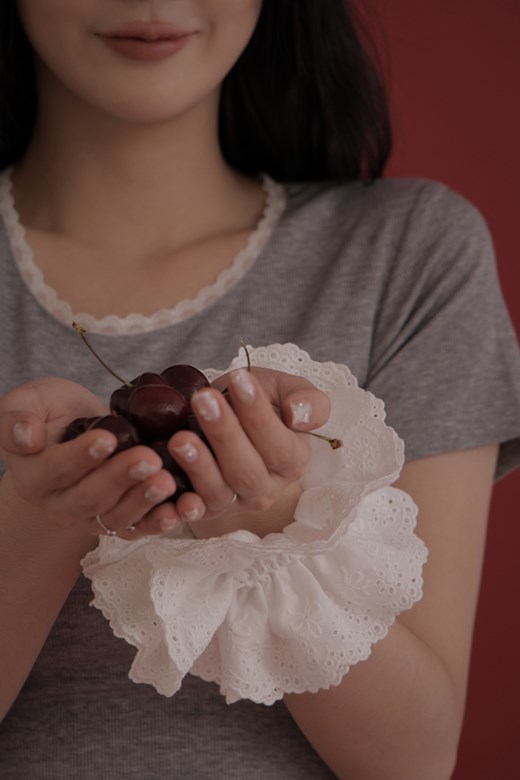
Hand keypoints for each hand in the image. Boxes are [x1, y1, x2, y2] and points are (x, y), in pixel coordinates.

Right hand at [0, 378, 178, 538]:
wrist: (78, 429)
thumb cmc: (52, 412)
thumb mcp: (28, 401)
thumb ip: (15, 417)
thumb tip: (25, 438)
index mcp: (34, 477)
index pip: (56, 470)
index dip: (81, 456)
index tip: (108, 438)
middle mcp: (60, 505)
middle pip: (90, 498)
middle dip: (121, 478)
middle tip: (149, 459)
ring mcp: (91, 518)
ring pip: (117, 517)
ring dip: (144, 501)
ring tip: (167, 481)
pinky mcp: (120, 522)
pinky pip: (140, 528)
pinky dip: (162, 522)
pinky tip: (182, 509)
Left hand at [164, 367, 330, 537]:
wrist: (228, 412)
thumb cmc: (261, 400)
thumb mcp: (287, 390)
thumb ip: (308, 400)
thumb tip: (298, 415)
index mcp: (294, 461)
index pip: (279, 446)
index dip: (259, 415)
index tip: (239, 380)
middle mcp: (267, 489)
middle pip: (247, 471)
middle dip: (224, 434)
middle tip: (204, 399)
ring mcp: (235, 502)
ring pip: (218, 492)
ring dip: (198, 465)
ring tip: (180, 437)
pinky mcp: (206, 510)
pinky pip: (191, 511)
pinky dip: (179, 502)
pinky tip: (165, 480)